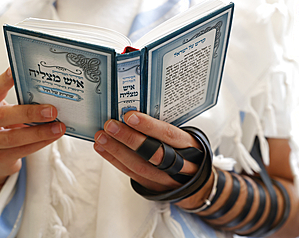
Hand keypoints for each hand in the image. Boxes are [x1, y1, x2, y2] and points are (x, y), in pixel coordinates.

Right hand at [0, 68, 65, 183]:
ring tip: (59, 127)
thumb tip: (50, 96)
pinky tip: (53, 137)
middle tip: (52, 110)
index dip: (4, 81)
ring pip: (13, 137)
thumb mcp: (8, 112)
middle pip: (3, 116)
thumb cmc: (6, 127)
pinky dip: (40, 143)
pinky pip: (22, 151)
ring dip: (40, 132)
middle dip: (30, 113)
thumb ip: (21, 103)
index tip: (15, 70)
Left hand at [94, 111, 213, 208]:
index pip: (169, 134)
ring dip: (117, 151)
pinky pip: (133, 174)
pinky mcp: (155, 187)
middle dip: (129, 139)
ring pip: (141, 167)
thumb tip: (134, 111)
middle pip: (154, 153)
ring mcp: (168, 179)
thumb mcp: (184, 136)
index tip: (130, 116)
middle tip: (111, 126)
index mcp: (190, 145)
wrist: (197, 180)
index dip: (149, 126)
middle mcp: (181, 164)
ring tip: (101, 137)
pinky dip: (115, 161)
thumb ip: (164, 127)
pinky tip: (104, 149)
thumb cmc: (186, 150)